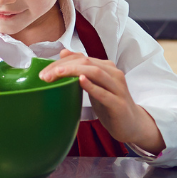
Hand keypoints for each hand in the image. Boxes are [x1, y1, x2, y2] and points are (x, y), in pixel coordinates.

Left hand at [39, 49, 164, 153]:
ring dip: (74, 72)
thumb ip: (81, 70)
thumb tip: (63, 53)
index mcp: (106, 68)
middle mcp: (113, 74)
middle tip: (45, 76)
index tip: (43, 72)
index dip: (61, 62)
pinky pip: (104, 93)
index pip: (81, 57)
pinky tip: (80, 81)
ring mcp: (118, 88)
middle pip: (86, 62)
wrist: (133, 124)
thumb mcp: (95, 85)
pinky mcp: (119, 104)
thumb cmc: (111, 104)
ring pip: (95, 72)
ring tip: (57, 75)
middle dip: (63, 67)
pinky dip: (91, 86)